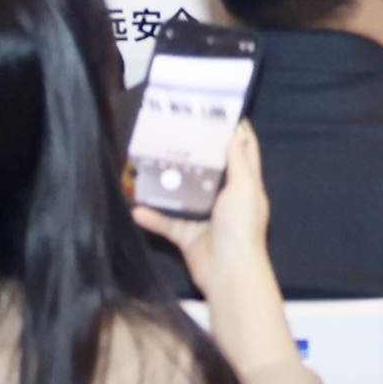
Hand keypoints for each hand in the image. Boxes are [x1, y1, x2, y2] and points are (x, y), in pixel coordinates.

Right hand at [140, 120, 294, 351]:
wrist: (228, 271)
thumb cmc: (241, 225)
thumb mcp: (244, 187)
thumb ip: (238, 162)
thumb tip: (235, 133)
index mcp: (246, 184)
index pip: (244, 151)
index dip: (236, 132)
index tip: (220, 112)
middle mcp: (226, 198)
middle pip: (212, 170)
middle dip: (197, 153)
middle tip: (176, 132)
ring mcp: (206, 218)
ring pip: (185, 196)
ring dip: (170, 184)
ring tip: (150, 163)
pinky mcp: (188, 236)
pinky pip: (168, 223)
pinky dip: (153, 217)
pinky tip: (135, 207)